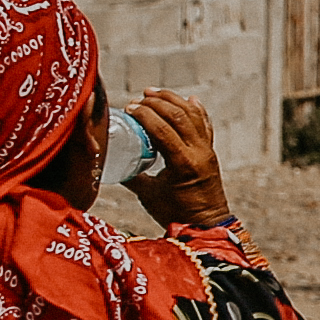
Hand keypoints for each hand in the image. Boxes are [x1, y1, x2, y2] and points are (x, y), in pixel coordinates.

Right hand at [126, 87, 227, 222]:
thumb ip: (131, 176)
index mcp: (183, 163)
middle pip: (179, 116)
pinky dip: (197, 109)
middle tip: (138, 99)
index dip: (145, 114)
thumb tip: (109, 161)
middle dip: (157, 102)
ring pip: (192, 115)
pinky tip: (189, 99)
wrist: (207, 227)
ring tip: (153, 93)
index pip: (163, 129)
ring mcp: (207, 151)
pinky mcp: (211, 152)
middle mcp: (199, 152)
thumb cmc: (175, 215)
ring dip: (173, 100)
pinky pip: (205, 124)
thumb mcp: (149, 195)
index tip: (129, 108)